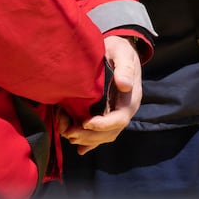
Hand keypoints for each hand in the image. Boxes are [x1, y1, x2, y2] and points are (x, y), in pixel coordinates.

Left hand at [61, 36, 142, 155]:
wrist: (117, 51)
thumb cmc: (119, 50)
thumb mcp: (123, 53)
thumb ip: (124, 68)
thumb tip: (124, 85)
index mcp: (130, 98)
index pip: (120, 119)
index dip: (103, 125)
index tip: (86, 122)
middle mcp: (124, 110)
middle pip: (109, 133)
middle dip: (89, 136)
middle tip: (69, 132)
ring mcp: (115, 114)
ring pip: (103, 136)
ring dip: (85, 139)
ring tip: (67, 133)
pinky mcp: (106, 114)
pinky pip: (99, 134)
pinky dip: (89, 142)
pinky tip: (79, 147)